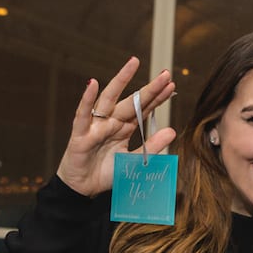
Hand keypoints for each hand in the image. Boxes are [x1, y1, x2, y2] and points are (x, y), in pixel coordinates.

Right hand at [56, 57, 176, 196]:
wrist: (83, 189)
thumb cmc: (105, 172)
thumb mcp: (134, 161)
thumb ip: (151, 147)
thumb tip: (172, 131)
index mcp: (124, 127)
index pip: (143, 109)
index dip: (157, 98)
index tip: (172, 86)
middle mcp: (111, 122)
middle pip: (132, 101)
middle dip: (149, 88)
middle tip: (166, 74)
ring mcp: (96, 125)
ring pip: (109, 98)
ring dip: (121, 80)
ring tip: (133, 64)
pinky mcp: (80, 133)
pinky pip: (83, 114)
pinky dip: (87, 98)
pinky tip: (93, 83)